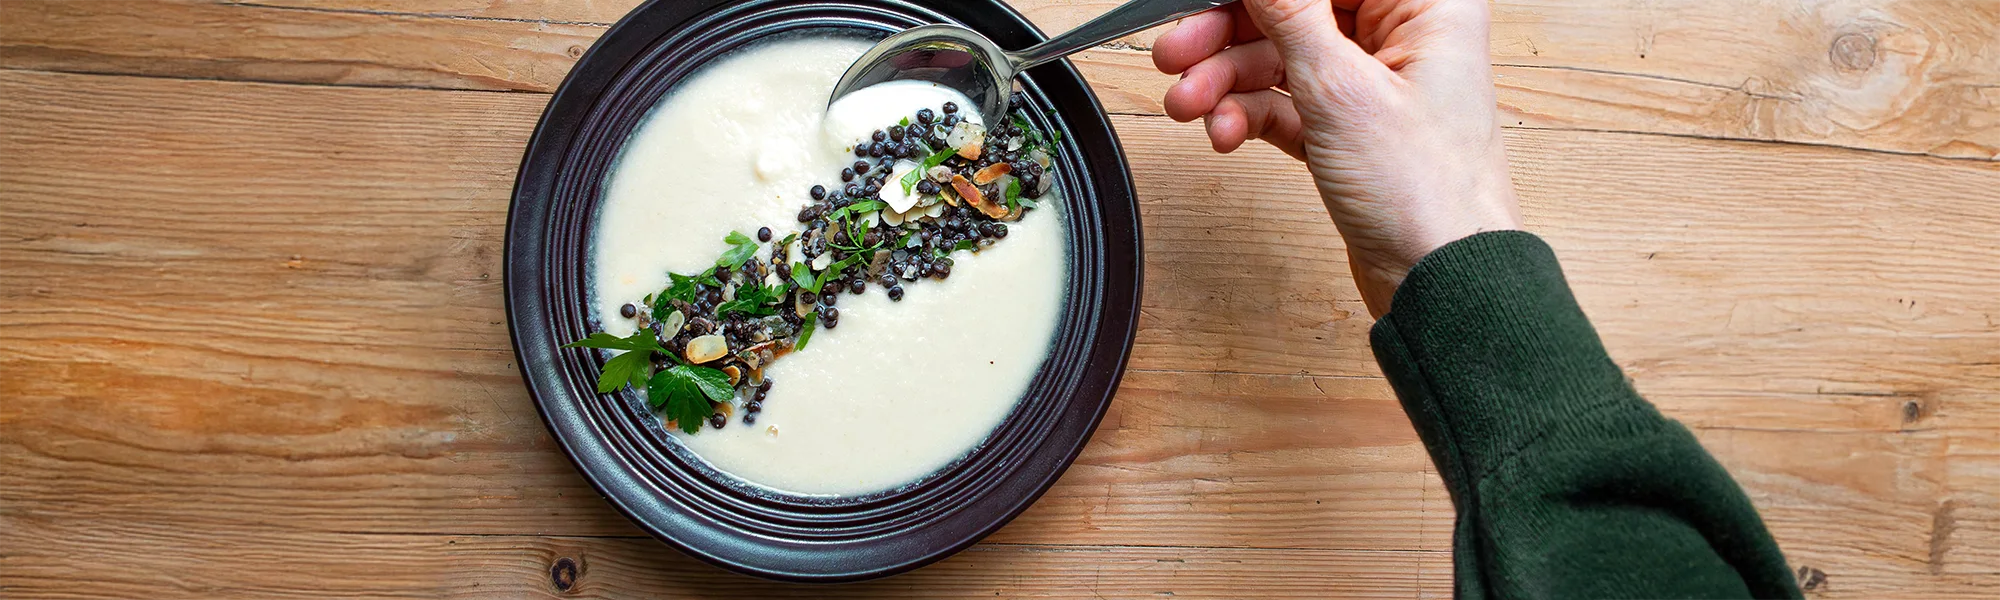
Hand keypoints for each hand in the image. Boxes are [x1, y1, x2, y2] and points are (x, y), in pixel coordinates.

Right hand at [1153, 0, 1523, 315]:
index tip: (1211, 3)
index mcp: (1426, 4)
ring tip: (1188, 103)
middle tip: (1176, 50)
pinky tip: (1223, 131)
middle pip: (1294, 9)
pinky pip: (1281, 102)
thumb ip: (1290, 12)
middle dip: (1227, 32)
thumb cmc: (1429, 192)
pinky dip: (1247, 115)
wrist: (1440, 283)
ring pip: (1279, 57)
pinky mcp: (1346, 129)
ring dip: (1225, 79)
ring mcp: (1371, 84)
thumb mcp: (1341, 89)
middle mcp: (1401, 36)